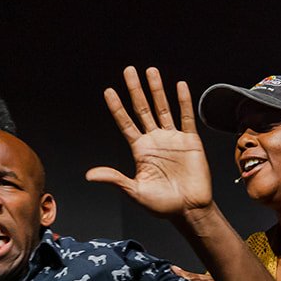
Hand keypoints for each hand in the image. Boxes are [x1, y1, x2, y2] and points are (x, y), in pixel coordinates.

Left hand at [88, 66, 212, 218]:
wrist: (189, 210)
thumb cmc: (162, 205)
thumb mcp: (134, 192)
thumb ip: (115, 179)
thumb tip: (90, 175)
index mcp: (140, 150)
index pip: (126, 123)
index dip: (117, 107)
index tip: (109, 91)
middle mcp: (155, 140)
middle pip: (143, 109)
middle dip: (135, 89)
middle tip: (129, 70)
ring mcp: (173, 139)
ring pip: (163, 108)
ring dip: (157, 89)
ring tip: (151, 71)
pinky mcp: (191, 142)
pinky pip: (186, 117)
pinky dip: (184, 102)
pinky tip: (180, 86)